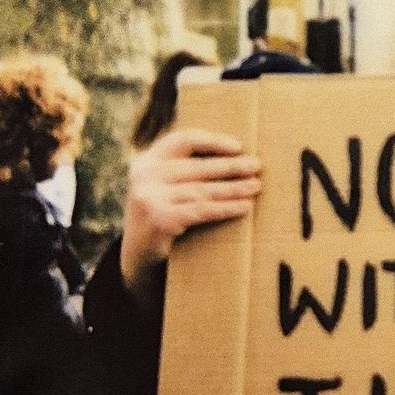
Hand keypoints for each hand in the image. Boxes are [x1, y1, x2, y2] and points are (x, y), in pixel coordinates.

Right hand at [120, 128, 261, 300]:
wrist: (137, 253)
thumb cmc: (160, 213)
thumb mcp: (162, 184)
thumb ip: (182, 169)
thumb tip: (233, 155)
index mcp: (147, 160)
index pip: (183, 140)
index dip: (212, 141)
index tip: (238, 147)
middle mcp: (145, 176)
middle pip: (197, 167)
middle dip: (231, 166)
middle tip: (257, 166)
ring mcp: (150, 198)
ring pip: (202, 190)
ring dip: (233, 188)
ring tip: (255, 186)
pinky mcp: (160, 219)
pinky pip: (202, 210)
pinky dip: (226, 208)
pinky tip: (244, 206)